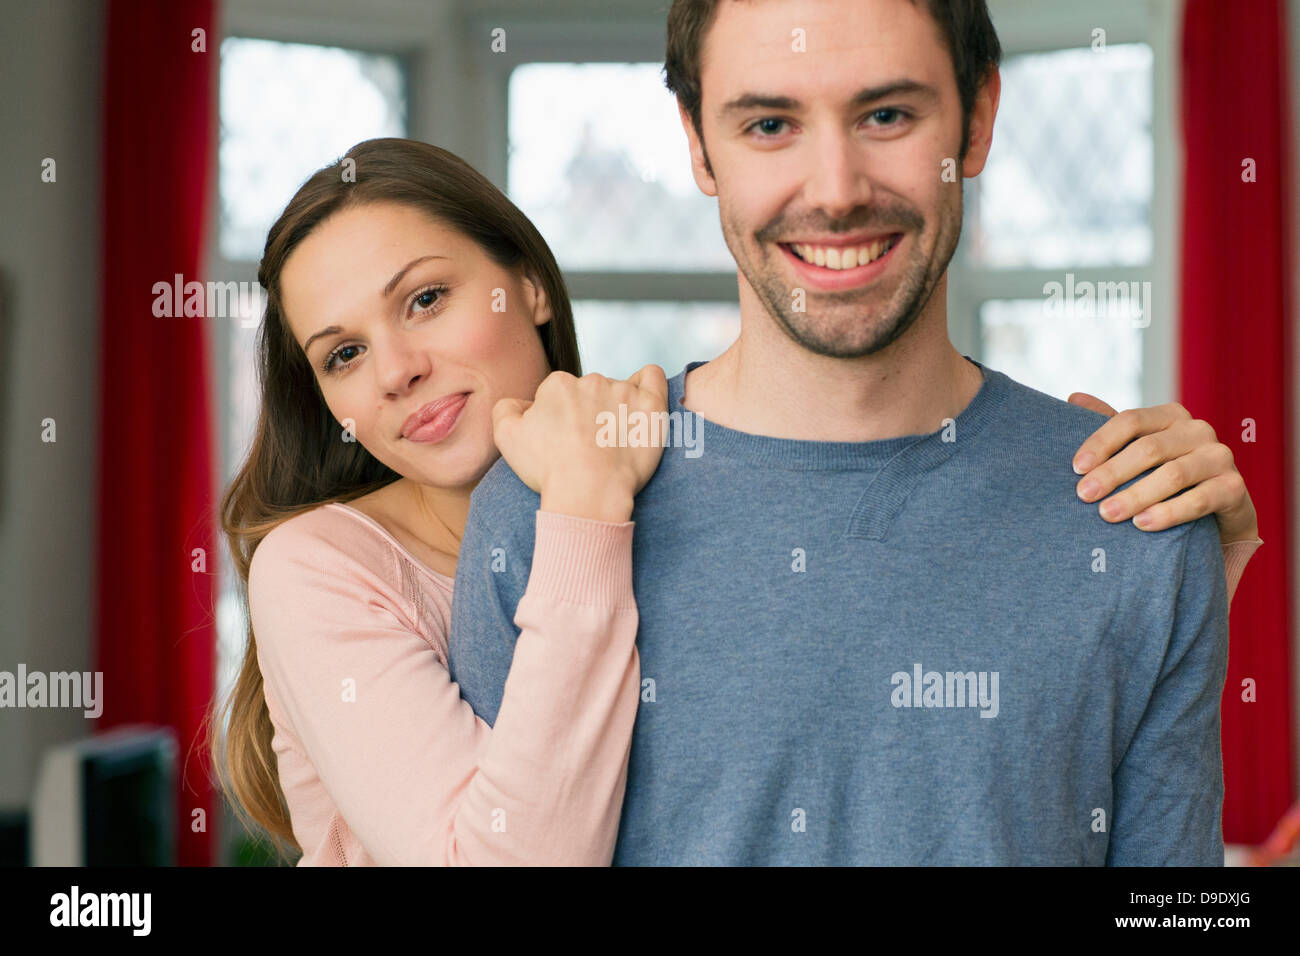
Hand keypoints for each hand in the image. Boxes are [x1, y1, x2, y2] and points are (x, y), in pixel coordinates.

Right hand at [492, 365, 669, 521]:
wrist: (589, 493)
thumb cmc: (549, 469)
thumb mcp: (507, 437)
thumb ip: (507, 408)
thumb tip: (523, 403)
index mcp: (557, 385)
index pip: (559, 394)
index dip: (560, 418)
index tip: (565, 441)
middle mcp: (590, 381)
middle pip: (589, 391)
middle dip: (587, 412)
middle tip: (589, 445)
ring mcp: (623, 391)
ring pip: (618, 390)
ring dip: (614, 408)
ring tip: (613, 440)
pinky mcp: (650, 405)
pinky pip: (652, 377)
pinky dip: (647, 381)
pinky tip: (641, 399)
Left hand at [1068, 393, 1258, 543]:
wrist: (1218, 511)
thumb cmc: (1167, 476)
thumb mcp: (1140, 451)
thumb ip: (1112, 428)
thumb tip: (1074, 398)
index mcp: (1170, 416)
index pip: (1130, 420)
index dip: (1100, 443)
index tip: (1076, 468)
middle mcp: (1197, 431)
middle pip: (1148, 448)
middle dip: (1112, 473)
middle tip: (1084, 495)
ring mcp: (1219, 457)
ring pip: (1172, 475)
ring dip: (1135, 496)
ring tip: (1107, 514)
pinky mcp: (1233, 487)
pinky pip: (1199, 500)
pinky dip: (1168, 513)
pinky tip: (1142, 524)